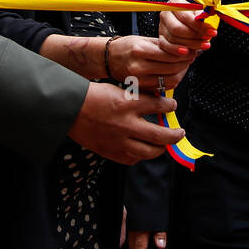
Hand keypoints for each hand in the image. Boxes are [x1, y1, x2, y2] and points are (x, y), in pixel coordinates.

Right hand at [66, 82, 183, 165]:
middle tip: (180, 133)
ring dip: (161, 148)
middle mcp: (126, 124)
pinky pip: (132, 159)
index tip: (172, 106)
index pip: (160, 106)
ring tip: (165, 145)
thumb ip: (138, 99)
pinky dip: (141, 156)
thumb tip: (159, 105)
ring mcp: (119, 141)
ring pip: (150, 152)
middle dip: (175, 135)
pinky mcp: (111, 152)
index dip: (170, 106)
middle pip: (161, 135)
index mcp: (128, 104)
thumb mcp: (118, 90)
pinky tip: (143, 150)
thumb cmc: (93, 96)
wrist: (69, 109)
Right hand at [108, 35, 195, 91]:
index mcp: (140, 50)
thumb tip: (186, 49)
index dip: (184, 53)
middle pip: (172, 68)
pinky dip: (173, 80)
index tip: (191, 50)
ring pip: (170, 80)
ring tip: (185, 65)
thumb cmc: (127, 47)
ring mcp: (139, 79)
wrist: (108, 59)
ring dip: (182, 73)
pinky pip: (163, 87)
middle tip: (191, 57)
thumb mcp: (143, 39)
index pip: (170, 54)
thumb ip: (164, 45)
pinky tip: (175, 73)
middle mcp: (138, 66)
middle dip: (186, 63)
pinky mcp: (141, 88)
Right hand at [158, 0, 215, 53]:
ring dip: (191, 45)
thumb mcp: (200, 13)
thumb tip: (207, 17)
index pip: (185, 17)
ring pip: (174, 39)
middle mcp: (165, 14)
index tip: (212, 32)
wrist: (190, 23)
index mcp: (175, 3)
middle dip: (195, 37)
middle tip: (207, 40)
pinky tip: (191, 54)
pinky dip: (179, 52)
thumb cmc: (196, 17)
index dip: (199, 26)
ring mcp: (161, 27)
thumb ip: (202, 15)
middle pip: (177, 29)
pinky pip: (167, 47)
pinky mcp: (161, 38)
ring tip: (204, 45)